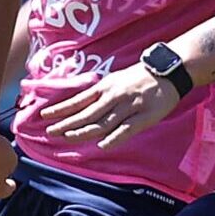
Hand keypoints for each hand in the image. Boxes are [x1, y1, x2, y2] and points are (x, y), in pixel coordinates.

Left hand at [44, 66, 179, 149]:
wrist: (169, 70)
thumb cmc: (141, 76)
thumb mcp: (117, 79)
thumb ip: (101, 93)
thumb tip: (82, 106)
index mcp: (106, 87)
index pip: (79, 100)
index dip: (62, 109)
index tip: (45, 116)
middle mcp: (114, 96)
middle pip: (87, 113)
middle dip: (67, 123)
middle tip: (50, 132)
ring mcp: (129, 106)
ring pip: (103, 122)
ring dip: (84, 131)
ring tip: (68, 138)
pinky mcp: (144, 116)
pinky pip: (127, 129)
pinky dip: (114, 137)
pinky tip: (102, 145)